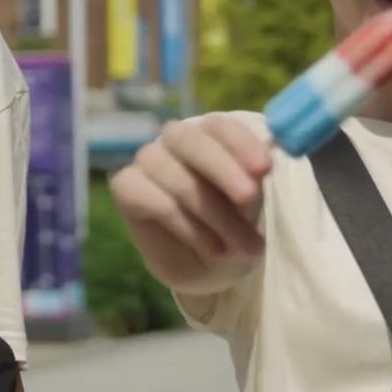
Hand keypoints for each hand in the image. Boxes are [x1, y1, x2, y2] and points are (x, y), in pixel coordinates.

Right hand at [111, 114, 272, 291]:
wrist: (208, 266)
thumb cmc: (235, 224)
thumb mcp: (253, 203)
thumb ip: (254, 179)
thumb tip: (264, 167)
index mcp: (210, 134)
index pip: (219, 125)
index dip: (241, 143)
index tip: (265, 170)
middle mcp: (174, 140)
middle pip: (190, 140)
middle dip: (223, 169)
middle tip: (249, 197)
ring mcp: (147, 161)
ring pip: (177, 178)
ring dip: (216, 214)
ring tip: (244, 245)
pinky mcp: (126, 187)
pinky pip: (159, 203)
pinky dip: (191, 228)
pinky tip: (214, 248)